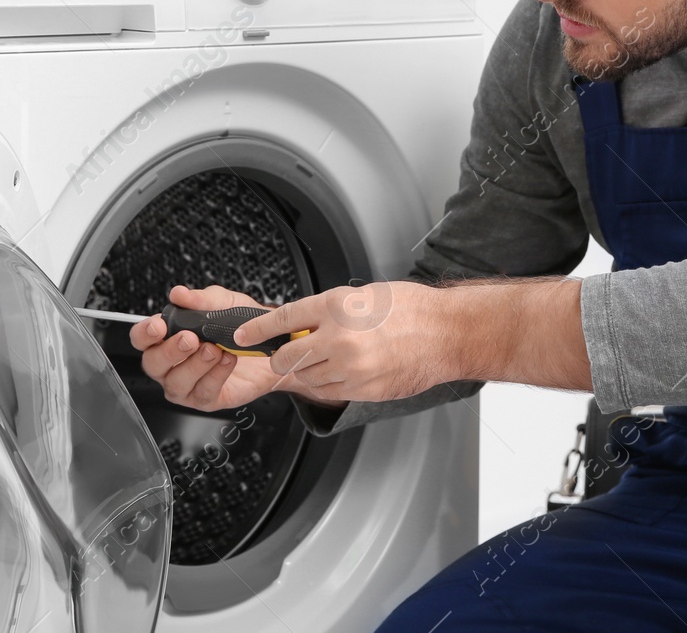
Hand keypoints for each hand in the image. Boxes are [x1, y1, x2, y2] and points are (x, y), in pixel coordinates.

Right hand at [131, 284, 348, 412]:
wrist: (272, 344)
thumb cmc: (243, 325)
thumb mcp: (225, 303)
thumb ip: (201, 299)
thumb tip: (179, 294)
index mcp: (169, 337)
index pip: (142, 338)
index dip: (145, 334)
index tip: (159, 326)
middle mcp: (173, 363)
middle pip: (153, 364)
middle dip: (170, 351)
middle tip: (190, 338)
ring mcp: (187, 384)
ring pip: (175, 383)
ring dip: (194, 365)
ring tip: (214, 349)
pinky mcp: (207, 399)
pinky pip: (202, 392)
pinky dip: (215, 376)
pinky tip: (227, 360)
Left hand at [230, 280, 462, 403]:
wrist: (445, 332)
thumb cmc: (410, 309)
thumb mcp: (362, 296)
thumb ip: (329, 311)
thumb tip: (302, 324)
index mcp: (337, 306)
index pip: (283, 319)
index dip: (257, 331)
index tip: (241, 336)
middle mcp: (340, 337)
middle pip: (288, 356)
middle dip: (283, 357)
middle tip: (289, 353)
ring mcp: (351, 367)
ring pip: (307, 377)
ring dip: (309, 371)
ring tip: (331, 358)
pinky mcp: (362, 388)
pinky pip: (331, 391)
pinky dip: (331, 383)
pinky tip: (347, 370)